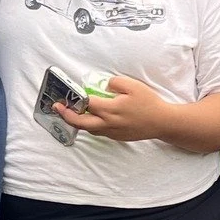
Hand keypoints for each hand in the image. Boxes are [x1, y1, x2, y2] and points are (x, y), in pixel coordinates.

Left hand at [54, 74, 172, 143]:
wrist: (162, 123)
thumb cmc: (149, 103)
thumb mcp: (133, 86)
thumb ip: (115, 83)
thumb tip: (104, 86)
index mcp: (110, 109)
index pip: (86, 104)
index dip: (75, 99)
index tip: (66, 95)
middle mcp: (108, 123)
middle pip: (80, 123)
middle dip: (66, 115)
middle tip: (57, 108)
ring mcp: (112, 132)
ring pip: (88, 129)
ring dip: (78, 121)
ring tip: (72, 113)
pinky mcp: (116, 137)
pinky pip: (98, 132)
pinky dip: (91, 125)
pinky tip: (92, 118)